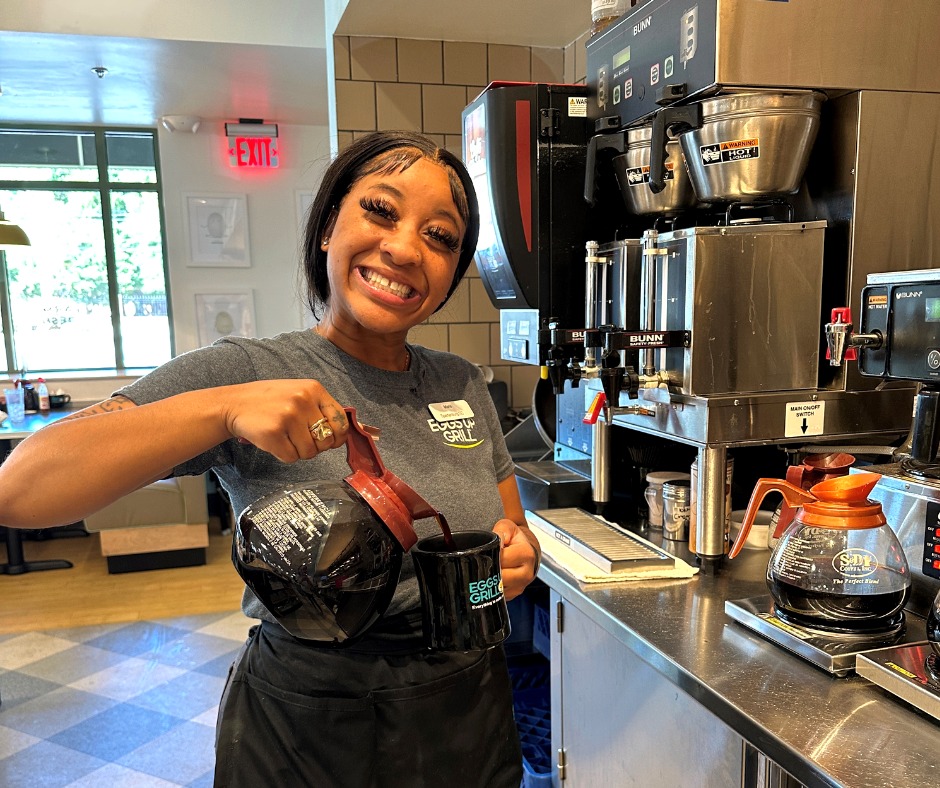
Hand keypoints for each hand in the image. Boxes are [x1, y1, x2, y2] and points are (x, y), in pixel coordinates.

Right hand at [220, 380, 348, 462]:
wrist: (234, 403)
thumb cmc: (270, 401)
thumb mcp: (299, 392)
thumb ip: (319, 408)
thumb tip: (340, 435)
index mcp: (314, 389)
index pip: (341, 420)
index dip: (338, 436)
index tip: (331, 441)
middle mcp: (303, 400)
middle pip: (326, 440)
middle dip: (315, 446)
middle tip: (300, 439)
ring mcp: (288, 416)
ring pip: (309, 452)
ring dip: (299, 451)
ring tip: (285, 438)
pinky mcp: (273, 433)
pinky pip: (291, 457)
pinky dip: (284, 455)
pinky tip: (275, 441)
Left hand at [492, 518, 540, 600]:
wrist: (525, 553)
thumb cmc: (515, 540)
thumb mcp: (509, 528)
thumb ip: (502, 530)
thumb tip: (495, 540)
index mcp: (526, 554)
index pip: (502, 558)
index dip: (492, 554)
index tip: (488, 550)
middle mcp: (526, 573)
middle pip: (500, 575)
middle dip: (490, 568)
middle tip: (485, 560)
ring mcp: (520, 586)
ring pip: (497, 588)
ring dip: (490, 579)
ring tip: (489, 568)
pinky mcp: (513, 594)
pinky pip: (497, 594)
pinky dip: (491, 587)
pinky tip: (492, 577)